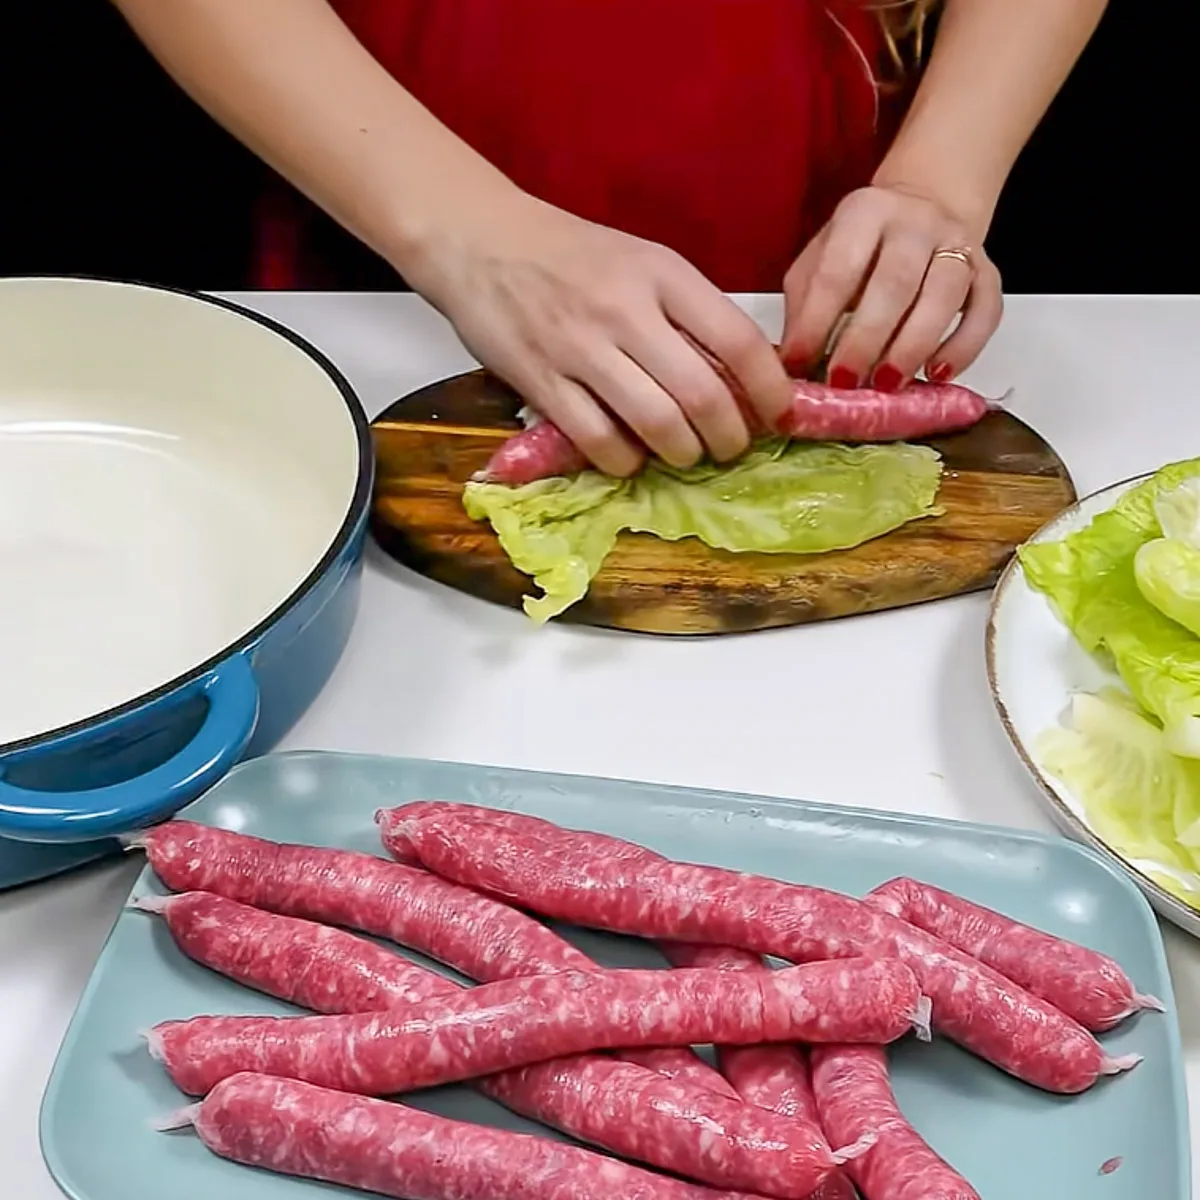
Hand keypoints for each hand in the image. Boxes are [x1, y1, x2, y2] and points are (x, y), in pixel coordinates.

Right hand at [409, 193, 793, 475]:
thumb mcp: (641, 261)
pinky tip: (630, 455)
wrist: (478, 240)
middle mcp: (624, 310)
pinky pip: (599, 440)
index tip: (778, 414)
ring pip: (656, 425)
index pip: (737, 340)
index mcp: (661, 273)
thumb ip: (685, 311)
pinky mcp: (540, 382)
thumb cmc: (569, 253)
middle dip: (729, 437)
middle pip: (702, 394)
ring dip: (682, 453)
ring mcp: (579, 348)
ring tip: (684, 454)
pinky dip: (625, 460)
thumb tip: (738, 376)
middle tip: (730, 447)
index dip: (769, 388)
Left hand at [779, 184, 1002, 389]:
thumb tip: (792, 364)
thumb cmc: (860, 249)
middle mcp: (915, 221)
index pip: (838, 271)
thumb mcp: (819, 261)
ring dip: (914, 346)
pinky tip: (938, 374)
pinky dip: (965, 346)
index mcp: (864, 212)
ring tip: (888, 385)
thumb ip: (805, 304)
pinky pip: (987, 310)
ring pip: (945, 294)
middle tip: (846, 383)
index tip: (799, 365)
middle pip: (895, 283)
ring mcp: (958, 242)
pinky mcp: (989, 270)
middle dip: (866, 340)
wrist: (923, 209)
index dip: (817, 322)